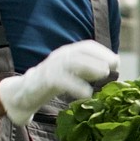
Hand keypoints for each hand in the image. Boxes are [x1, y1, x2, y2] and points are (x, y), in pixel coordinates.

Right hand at [0, 40, 117, 124]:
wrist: (23, 94)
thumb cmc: (51, 84)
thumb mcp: (71, 74)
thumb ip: (87, 71)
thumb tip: (109, 70)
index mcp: (66, 53)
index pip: (86, 46)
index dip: (102, 52)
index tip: (116, 62)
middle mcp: (59, 56)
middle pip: (81, 51)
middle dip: (100, 56)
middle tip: (114, 67)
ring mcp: (51, 67)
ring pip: (72, 62)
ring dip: (90, 66)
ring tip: (104, 74)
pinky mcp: (44, 80)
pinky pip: (61, 81)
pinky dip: (76, 86)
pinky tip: (87, 94)